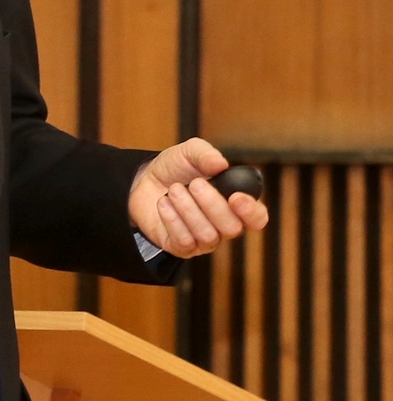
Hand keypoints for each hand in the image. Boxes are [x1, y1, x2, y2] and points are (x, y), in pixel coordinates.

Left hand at [127, 137, 268, 258]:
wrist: (143, 181)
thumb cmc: (176, 169)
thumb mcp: (189, 152)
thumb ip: (205, 154)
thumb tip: (221, 164)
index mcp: (235, 203)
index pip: (257, 218)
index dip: (251, 211)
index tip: (236, 197)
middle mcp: (224, 226)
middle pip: (232, 228)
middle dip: (212, 204)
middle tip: (194, 184)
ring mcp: (204, 240)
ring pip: (208, 236)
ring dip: (189, 210)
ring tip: (174, 190)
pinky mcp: (182, 248)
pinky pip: (185, 242)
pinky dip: (172, 219)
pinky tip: (164, 203)